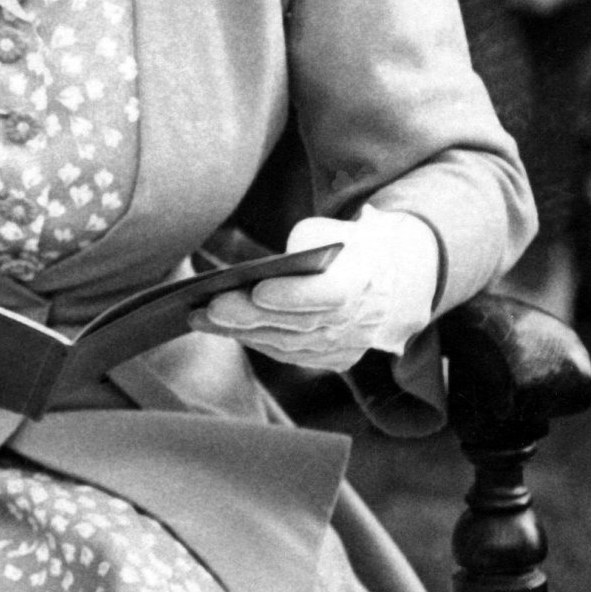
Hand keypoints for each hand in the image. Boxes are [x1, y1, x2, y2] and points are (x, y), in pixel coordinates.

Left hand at [194, 209, 439, 372]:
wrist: (390, 279)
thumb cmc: (346, 245)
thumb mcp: (330, 232)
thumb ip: (302, 247)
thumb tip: (264, 271)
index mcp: (366, 279)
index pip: (330, 294)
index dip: (294, 295)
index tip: (257, 288)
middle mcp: (360, 321)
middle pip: (300, 324)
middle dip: (250, 316)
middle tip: (210, 306)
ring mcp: (348, 346)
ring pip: (288, 343)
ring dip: (241, 332)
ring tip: (199, 316)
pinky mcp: (333, 359)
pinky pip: (288, 353)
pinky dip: (253, 341)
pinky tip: (221, 328)